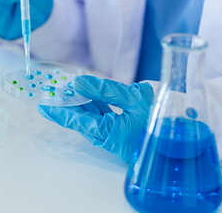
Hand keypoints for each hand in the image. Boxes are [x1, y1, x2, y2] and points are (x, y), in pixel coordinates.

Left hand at [37, 76, 153, 161]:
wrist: (179, 139)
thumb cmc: (160, 120)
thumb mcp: (134, 99)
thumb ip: (106, 90)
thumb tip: (79, 82)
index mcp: (107, 132)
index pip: (75, 119)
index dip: (58, 110)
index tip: (42, 104)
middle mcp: (104, 134)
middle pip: (78, 116)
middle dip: (64, 102)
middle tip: (49, 90)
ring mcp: (109, 131)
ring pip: (87, 114)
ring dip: (75, 101)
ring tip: (62, 87)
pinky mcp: (114, 128)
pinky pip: (97, 114)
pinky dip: (89, 102)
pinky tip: (81, 91)